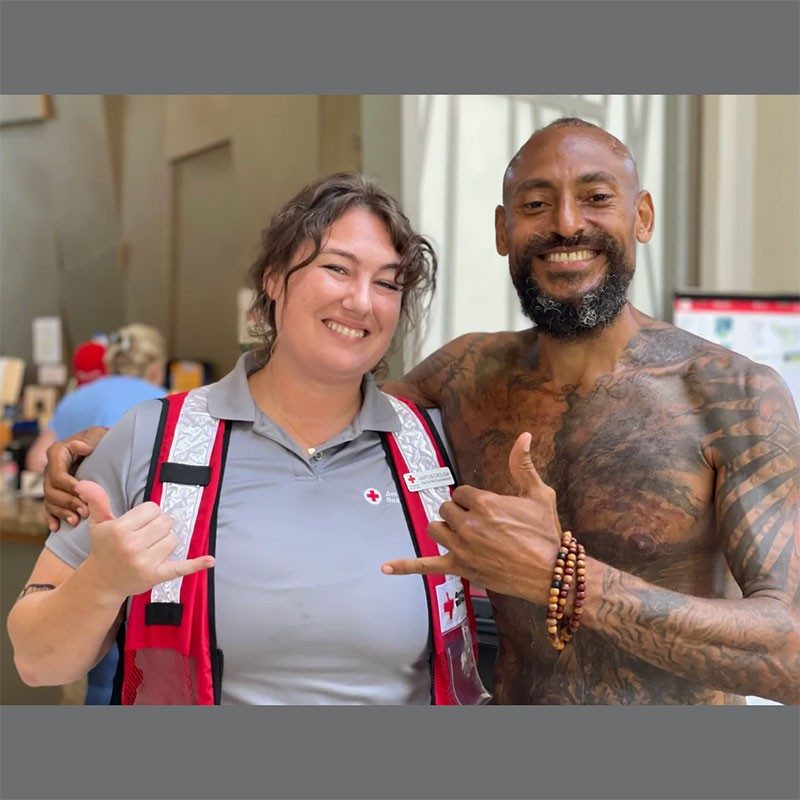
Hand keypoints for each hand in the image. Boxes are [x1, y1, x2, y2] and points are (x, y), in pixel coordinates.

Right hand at [43, 427, 108, 530]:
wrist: (103, 445)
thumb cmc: (101, 439)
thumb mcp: (97, 434)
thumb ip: (89, 440)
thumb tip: (81, 447)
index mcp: (58, 453)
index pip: (58, 475)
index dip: (70, 487)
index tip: (84, 493)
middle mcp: (51, 468)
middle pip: (52, 491)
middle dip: (69, 502)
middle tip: (86, 511)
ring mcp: (51, 482)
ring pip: (50, 501)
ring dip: (62, 512)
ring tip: (77, 521)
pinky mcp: (56, 492)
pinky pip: (48, 508)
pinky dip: (51, 518)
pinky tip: (57, 528)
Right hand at [76, 480, 213, 601]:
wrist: (102, 582)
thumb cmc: (104, 548)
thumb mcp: (98, 523)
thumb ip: (96, 501)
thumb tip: (83, 482)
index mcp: (120, 530)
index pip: (153, 509)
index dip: (148, 514)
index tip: (138, 524)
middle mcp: (132, 546)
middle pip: (165, 522)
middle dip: (158, 526)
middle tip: (145, 536)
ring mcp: (145, 563)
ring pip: (173, 539)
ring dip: (166, 541)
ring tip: (150, 548)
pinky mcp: (156, 576)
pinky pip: (181, 567)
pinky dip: (196, 564)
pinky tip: (210, 560)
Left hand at [381, 432, 562, 604]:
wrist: (550, 572)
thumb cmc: (545, 532)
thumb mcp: (539, 494)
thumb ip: (523, 464)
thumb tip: (524, 435)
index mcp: (484, 502)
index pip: (461, 491)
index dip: (473, 498)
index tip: (488, 508)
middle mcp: (468, 523)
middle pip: (446, 509)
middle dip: (460, 513)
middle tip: (481, 523)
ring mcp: (461, 546)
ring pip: (435, 529)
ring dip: (445, 529)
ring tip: (462, 534)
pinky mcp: (459, 567)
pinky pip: (425, 566)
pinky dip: (404, 566)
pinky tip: (384, 567)